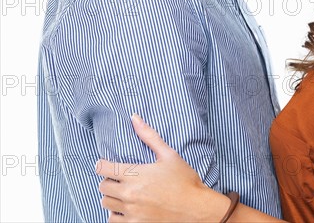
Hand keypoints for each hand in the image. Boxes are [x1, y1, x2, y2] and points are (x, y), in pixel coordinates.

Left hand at [96, 114, 228, 221]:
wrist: (195, 209)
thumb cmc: (184, 180)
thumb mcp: (169, 154)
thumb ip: (149, 136)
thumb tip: (134, 118)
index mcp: (135, 175)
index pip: (104, 168)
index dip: (102, 164)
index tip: (104, 164)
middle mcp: (129, 195)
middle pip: (103, 187)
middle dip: (107, 180)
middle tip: (118, 177)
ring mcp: (131, 213)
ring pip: (106, 204)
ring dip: (111, 196)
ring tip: (122, 192)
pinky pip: (112, 221)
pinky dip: (116, 214)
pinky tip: (126, 208)